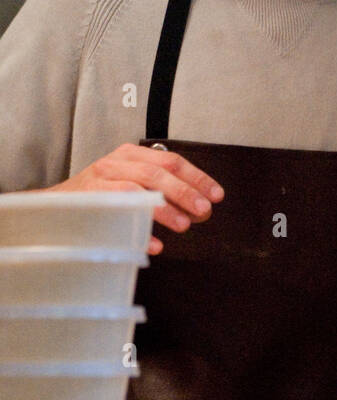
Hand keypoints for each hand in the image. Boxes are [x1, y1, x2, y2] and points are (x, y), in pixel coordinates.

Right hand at [47, 143, 223, 255]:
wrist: (56, 205)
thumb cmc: (102, 196)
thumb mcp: (132, 182)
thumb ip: (162, 189)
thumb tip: (201, 207)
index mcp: (132, 154)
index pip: (171, 160)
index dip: (196, 177)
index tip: (217, 195)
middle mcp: (116, 162)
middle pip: (157, 172)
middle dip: (184, 192)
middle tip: (204, 211)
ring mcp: (100, 180)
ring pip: (138, 189)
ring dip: (164, 209)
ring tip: (184, 225)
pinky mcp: (88, 200)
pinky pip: (117, 213)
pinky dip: (138, 229)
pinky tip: (154, 244)